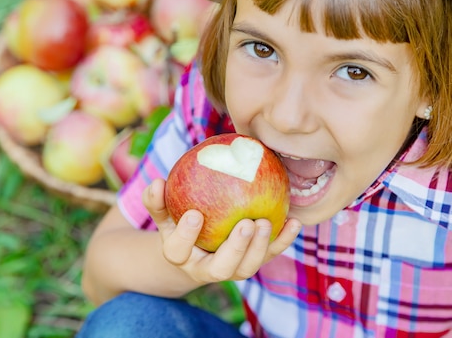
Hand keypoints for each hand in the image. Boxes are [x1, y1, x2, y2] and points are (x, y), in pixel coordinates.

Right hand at [142, 178, 301, 284]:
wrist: (195, 251)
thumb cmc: (178, 223)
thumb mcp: (164, 213)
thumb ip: (158, 200)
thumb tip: (157, 183)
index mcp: (181, 257)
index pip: (178, 250)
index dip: (185, 235)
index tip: (195, 214)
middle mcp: (207, 269)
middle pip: (221, 269)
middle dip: (235, 248)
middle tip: (246, 223)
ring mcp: (232, 269)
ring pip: (247, 268)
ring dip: (259, 247)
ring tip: (264, 222)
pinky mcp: (252, 263)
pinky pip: (270, 254)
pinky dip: (283, 240)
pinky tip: (294, 221)